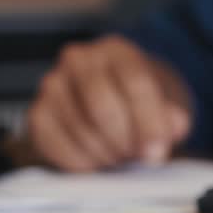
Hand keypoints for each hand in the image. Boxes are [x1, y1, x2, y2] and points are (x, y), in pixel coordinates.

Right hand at [27, 35, 192, 171]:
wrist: (111, 101)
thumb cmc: (141, 101)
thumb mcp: (168, 103)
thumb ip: (174, 115)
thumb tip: (174, 126)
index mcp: (117, 50)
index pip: (134, 81)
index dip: (148, 121)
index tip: (156, 150)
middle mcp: (79, 60)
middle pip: (102, 106)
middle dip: (125, 140)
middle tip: (139, 158)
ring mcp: (53, 85)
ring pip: (80, 129)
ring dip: (106, 154)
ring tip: (122, 157)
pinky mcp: (38, 114)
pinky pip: (57, 146)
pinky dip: (82, 162)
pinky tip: (98, 161)